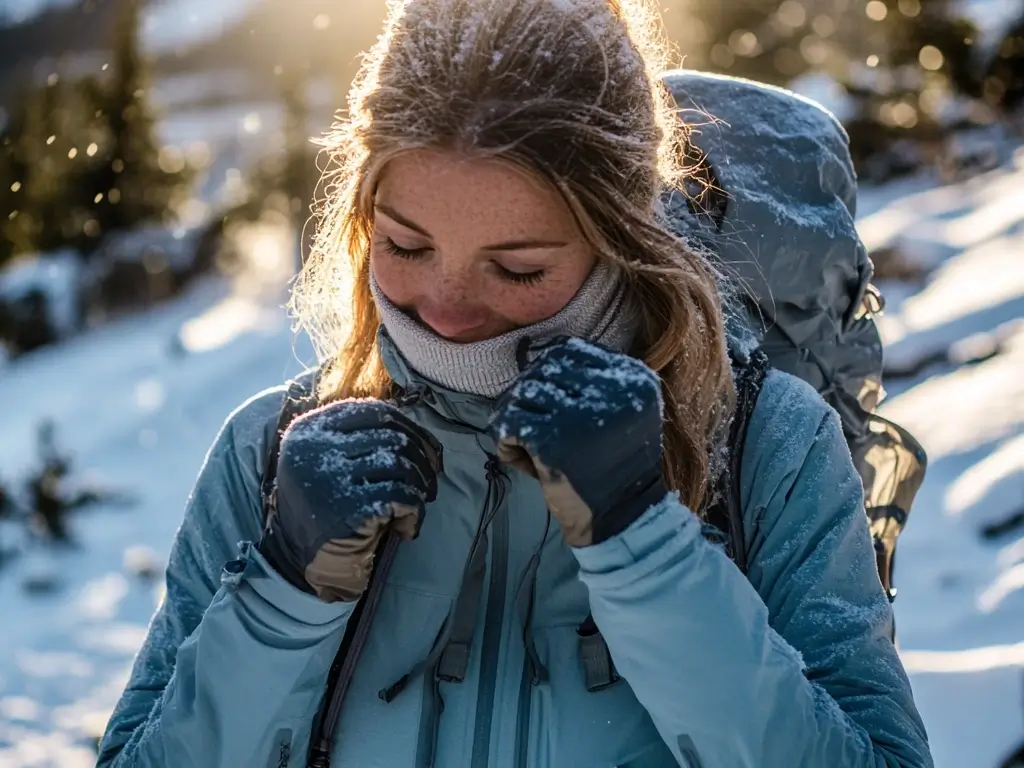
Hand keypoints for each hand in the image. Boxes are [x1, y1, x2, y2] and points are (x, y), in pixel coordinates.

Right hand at [259, 399, 442, 601]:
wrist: (298, 557)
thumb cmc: (323, 503)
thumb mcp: (325, 458)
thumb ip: (357, 436)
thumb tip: (419, 432)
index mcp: (310, 428)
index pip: (374, 411)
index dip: (410, 427)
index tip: (428, 447)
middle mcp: (316, 448)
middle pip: (392, 437)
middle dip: (422, 458)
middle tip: (432, 478)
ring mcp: (330, 478)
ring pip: (400, 465)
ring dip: (421, 485)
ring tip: (422, 501)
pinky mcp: (348, 509)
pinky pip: (400, 497)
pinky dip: (414, 510)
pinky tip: (409, 525)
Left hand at [488, 337, 666, 546]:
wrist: (622, 517)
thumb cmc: (614, 465)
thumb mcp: (621, 412)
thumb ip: (592, 382)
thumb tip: (538, 356)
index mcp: (633, 378)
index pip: (569, 351)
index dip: (548, 376)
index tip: (550, 408)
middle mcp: (611, 390)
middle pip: (542, 370)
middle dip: (529, 399)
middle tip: (532, 429)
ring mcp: (580, 414)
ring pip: (522, 392)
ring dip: (516, 419)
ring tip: (527, 446)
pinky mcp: (552, 440)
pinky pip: (509, 422)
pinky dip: (506, 442)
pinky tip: (521, 461)